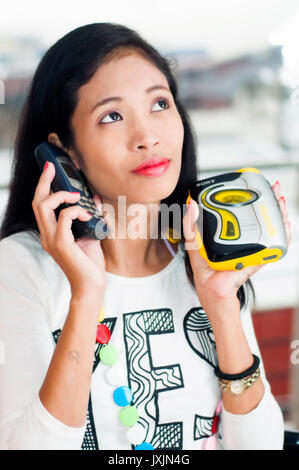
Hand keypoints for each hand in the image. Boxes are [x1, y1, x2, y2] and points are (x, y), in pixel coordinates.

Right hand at [32, 161, 106, 295]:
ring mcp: (52, 239)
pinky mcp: (61, 243)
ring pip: (44, 206)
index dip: (44, 186)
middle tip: (52, 167)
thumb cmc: (90, 263)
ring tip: (77, 196)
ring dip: (60, 195)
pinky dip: (76, 211)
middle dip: (44, 181)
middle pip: (37, 202)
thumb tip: (94, 198)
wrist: (91, 285)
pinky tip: (88, 215)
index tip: (50, 169)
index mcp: (51, 232)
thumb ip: (89, 216)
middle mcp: (47, 235)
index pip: (41, 205)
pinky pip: (64, 217)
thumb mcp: (90, 234)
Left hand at [182, 180, 290, 317]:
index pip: (243, 213)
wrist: (213, 293)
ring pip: (272, 228)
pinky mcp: (258, 258)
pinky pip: (274, 247)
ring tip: (280, 201)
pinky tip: (285, 226)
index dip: (251, 199)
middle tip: (273, 189)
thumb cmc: (206, 275)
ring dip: (279, 214)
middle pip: (262, 217)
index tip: (253, 186)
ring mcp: (254, 249)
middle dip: (270, 202)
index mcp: (230, 236)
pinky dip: (283, 236)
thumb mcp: (193, 245)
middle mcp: (245, 241)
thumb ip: (190, 226)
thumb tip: (191, 205)